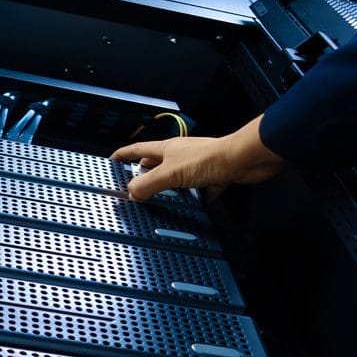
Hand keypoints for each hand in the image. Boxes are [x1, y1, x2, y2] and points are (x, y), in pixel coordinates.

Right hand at [110, 114, 284, 199]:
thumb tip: (132, 192)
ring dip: (171, 187)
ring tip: (163, 199)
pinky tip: (197, 206)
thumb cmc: (210, 158)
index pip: (139, 149)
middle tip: (135, 182)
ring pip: (179, 176)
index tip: (113, 159)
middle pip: (158, 162)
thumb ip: (149, 184)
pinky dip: (199, 198)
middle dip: (145, 171)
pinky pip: (203, 189)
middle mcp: (182, 154)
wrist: (243, 159)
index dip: (124, 154)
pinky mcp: (214, 175)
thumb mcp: (171, 174)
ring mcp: (198, 164)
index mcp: (168, 149)